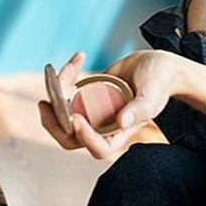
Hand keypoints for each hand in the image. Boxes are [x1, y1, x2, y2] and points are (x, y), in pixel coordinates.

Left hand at [38, 50, 182, 160]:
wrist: (157, 65)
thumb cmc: (160, 81)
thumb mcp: (153, 94)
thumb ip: (140, 109)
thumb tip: (121, 122)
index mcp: (120, 133)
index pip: (98, 148)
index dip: (84, 138)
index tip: (77, 118)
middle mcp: (103, 126)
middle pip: (71, 138)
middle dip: (54, 124)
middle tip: (45, 104)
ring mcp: (92, 111)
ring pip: (63, 114)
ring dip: (56, 93)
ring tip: (63, 71)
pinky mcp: (86, 94)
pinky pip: (67, 92)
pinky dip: (67, 75)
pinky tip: (78, 57)